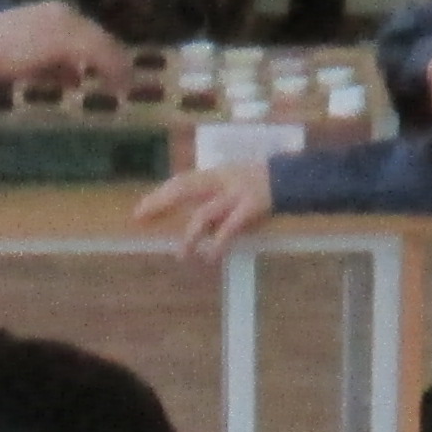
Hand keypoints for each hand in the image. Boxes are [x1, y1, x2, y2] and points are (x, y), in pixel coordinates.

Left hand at [0, 0, 128, 89]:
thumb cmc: (19, 47)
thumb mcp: (65, 45)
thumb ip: (99, 54)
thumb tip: (127, 72)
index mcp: (64, 13)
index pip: (101, 36)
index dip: (117, 60)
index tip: (128, 85)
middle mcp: (49, 17)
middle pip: (84, 42)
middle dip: (100, 63)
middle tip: (114, 88)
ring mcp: (29, 31)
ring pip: (65, 52)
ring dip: (79, 69)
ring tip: (87, 90)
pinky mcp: (12, 50)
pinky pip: (44, 62)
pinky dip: (56, 73)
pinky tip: (56, 86)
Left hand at [133, 165, 277, 262]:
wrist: (292, 177)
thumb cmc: (260, 184)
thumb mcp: (234, 183)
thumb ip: (214, 196)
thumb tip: (194, 222)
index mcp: (216, 174)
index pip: (181, 181)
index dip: (159, 195)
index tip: (139, 211)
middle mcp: (221, 180)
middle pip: (184, 188)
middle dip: (161, 202)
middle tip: (141, 216)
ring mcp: (235, 193)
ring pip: (205, 213)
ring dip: (191, 235)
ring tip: (181, 255)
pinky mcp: (251, 206)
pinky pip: (230, 226)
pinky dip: (219, 242)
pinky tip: (212, 256)